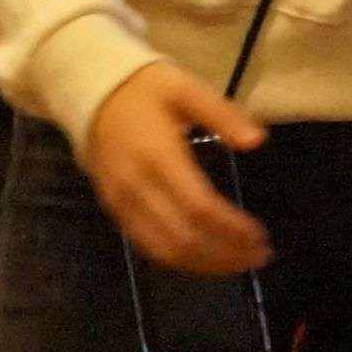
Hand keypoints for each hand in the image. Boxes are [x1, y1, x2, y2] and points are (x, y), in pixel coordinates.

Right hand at [78, 62, 272, 275]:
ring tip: (240, 262)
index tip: (261, 236)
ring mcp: (122, 204)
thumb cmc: (144, 90)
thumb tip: (257, 140)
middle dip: (226, 253)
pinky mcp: (115, 211)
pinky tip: (206, 257)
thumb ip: (222, 114)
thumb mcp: (186, 88)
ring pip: (166, 250)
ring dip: (206, 263)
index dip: (232, 229)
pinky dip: (181, 260)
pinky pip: (148, 246)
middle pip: (185, 238)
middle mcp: (137, 188)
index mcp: (158, 157)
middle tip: (260, 256)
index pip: (199, 207)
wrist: (90, 92)